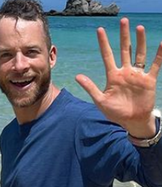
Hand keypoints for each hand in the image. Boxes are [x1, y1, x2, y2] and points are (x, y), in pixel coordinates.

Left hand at [76, 17, 161, 137]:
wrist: (131, 121)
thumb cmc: (115, 112)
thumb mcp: (100, 100)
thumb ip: (90, 87)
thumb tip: (77, 76)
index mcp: (112, 76)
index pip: (107, 55)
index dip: (103, 43)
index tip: (100, 30)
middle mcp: (125, 72)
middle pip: (124, 50)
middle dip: (123, 36)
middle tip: (123, 21)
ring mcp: (137, 75)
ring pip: (139, 54)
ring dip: (139, 42)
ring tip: (138, 28)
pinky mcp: (148, 80)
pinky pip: (155, 66)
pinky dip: (159, 55)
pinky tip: (161, 43)